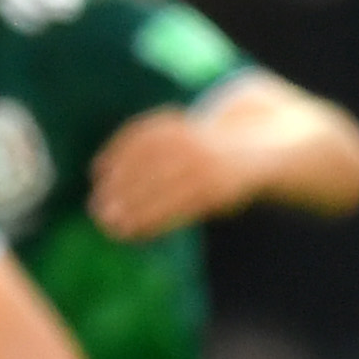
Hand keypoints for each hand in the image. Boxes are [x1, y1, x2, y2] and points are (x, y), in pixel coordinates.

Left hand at [85, 106, 260, 240]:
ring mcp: (206, 167)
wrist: (264, 151)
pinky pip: (180, 209)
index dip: (116, 152)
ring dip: (133, 211)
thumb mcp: (180, 135)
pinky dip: (155, 223)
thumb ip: (148, 147)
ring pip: (163, 190)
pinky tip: (136, 233)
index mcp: (181, 125)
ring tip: (109, 226)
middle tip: (94, 207)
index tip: (95, 171)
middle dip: (120, 187)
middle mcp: (193, 143)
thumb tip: (97, 169)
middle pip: (149, 165)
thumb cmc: (206, 147)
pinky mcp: (217, 192)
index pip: (142, 134)